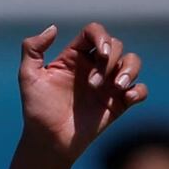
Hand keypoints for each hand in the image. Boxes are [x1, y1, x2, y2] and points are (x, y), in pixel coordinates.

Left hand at [18, 23, 145, 160]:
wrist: (48, 140)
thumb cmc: (37, 109)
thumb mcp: (28, 77)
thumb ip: (32, 49)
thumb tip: (53, 28)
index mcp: (74, 57)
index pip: (94, 33)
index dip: (102, 36)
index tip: (101, 53)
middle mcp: (93, 67)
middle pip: (116, 45)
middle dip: (110, 60)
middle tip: (93, 84)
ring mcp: (108, 84)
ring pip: (133, 62)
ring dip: (129, 70)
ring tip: (118, 87)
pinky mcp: (118, 103)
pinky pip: (140, 90)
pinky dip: (139, 90)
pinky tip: (128, 98)